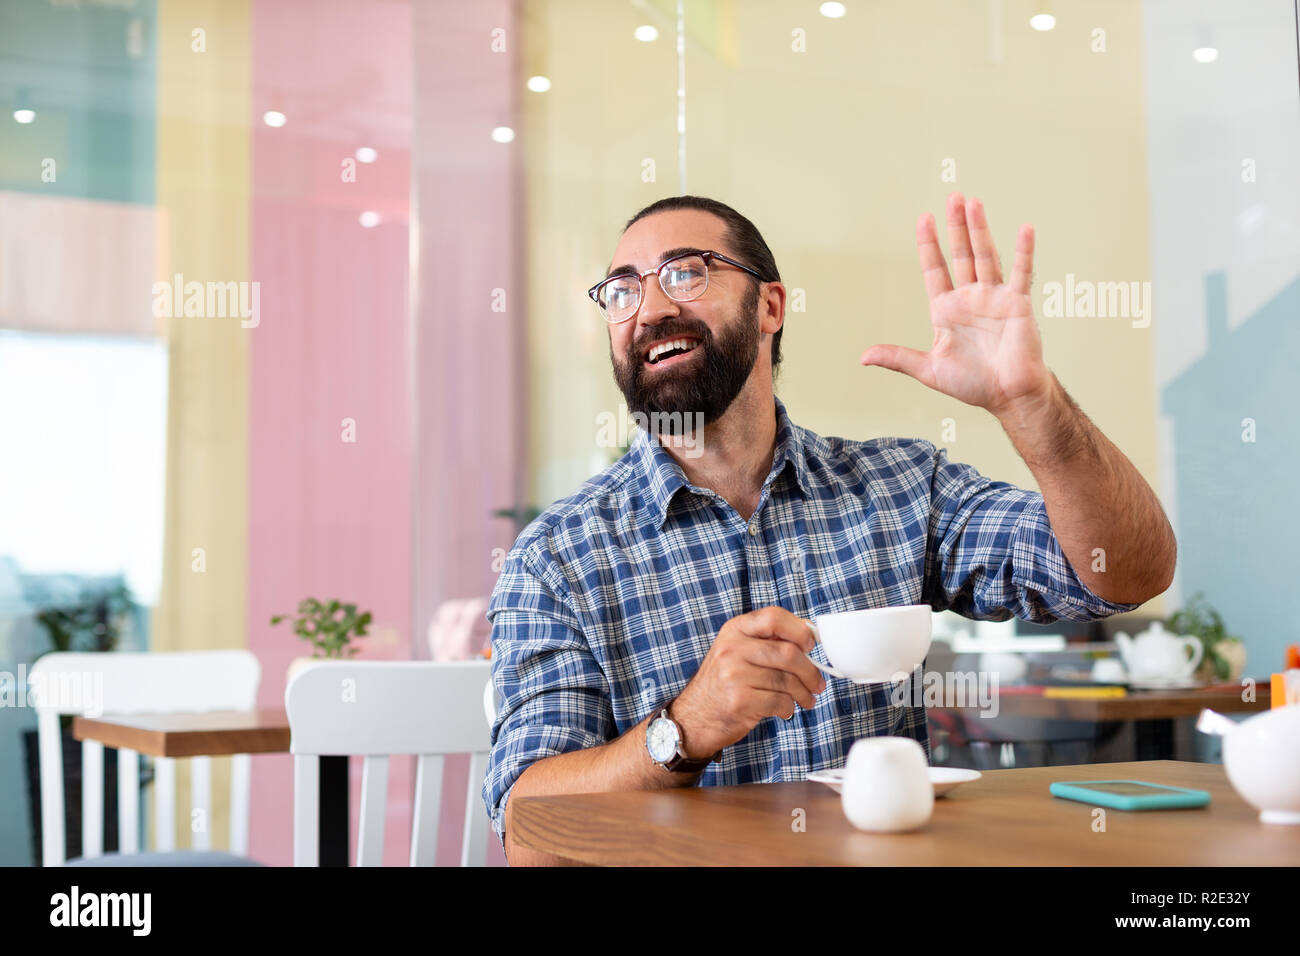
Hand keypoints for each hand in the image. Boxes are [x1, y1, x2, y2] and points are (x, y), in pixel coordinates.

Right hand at [669, 607, 825, 758]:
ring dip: (804, 693)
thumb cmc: (723, 684)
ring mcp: (734, 674)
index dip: (799, 630)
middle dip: (810, 671)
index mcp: (734, 630)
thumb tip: (809, 635)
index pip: (774, 617)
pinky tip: (785, 709)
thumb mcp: (737, 651)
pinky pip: (780, 701)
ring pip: (787, 680)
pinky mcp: (739, 700)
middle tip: (818, 683)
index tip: (810, 645)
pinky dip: (789, 708)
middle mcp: (732, 648)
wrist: (694, 717)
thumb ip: (767, 640)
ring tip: (806, 699)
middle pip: (788, 652)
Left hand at [860, 192, 1053, 418]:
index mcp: (947, 309)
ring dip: (979, 230)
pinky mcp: (1018, 304)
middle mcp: (970, 297)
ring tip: (974, 203)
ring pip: (985, 256)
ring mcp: (994, 297)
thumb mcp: (929, 369)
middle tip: (953, 197)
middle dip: (955, 226)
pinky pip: (1021, 273)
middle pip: (960, 254)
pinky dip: (1024, 251)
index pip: (935, 269)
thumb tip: (864, 357)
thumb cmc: (972, 383)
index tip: (923, 219)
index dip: (928, 245)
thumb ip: (899, 358)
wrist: (1008, 396)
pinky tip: (1024, 229)